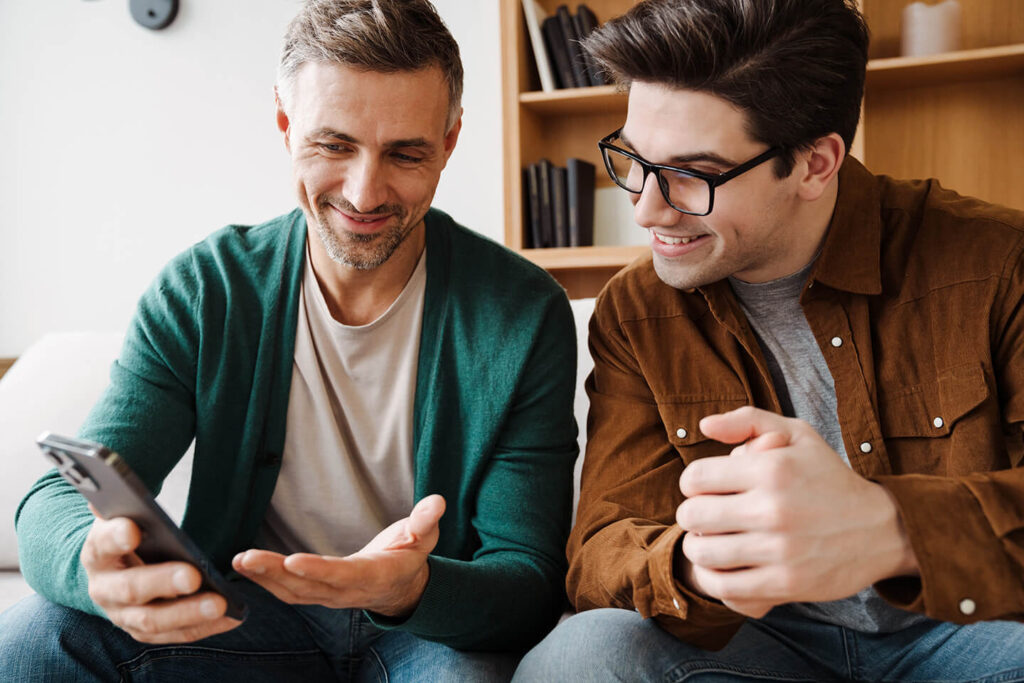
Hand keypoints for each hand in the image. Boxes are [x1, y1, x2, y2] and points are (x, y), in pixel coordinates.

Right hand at [81, 513, 239, 642]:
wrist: (115, 569)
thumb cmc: (129, 534)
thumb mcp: (123, 516)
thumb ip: (125, 502)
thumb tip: (117, 480)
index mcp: (97, 552)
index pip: (102, 543)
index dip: (116, 537)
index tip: (133, 529)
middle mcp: (104, 589)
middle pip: (131, 588)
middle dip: (163, 582)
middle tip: (194, 576)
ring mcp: (122, 615)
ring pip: (152, 620)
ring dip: (188, 613)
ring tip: (221, 604)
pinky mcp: (144, 632)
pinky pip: (175, 635)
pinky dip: (203, 628)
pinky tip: (232, 617)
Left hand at [233, 494, 444, 618]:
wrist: (402, 587)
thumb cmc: (409, 556)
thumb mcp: (423, 537)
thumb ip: (426, 521)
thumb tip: (437, 502)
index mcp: (373, 576)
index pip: (343, 575)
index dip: (319, 570)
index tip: (293, 560)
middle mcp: (347, 592)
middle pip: (308, 587)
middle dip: (276, 574)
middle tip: (248, 558)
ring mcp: (330, 596)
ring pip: (293, 592)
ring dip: (264, 578)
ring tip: (240, 560)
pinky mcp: (317, 593)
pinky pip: (288, 592)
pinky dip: (265, 581)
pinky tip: (245, 567)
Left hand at [675, 406, 917, 617]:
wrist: (883, 529)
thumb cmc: (830, 478)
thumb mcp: (798, 435)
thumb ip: (748, 420)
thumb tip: (704, 426)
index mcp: (772, 469)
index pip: (695, 477)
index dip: (692, 483)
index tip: (706, 488)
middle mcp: (774, 508)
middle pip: (692, 515)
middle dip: (692, 514)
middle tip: (706, 516)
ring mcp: (780, 549)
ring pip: (702, 552)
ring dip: (698, 547)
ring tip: (711, 541)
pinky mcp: (786, 584)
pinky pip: (724, 586)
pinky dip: (713, 577)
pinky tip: (724, 566)